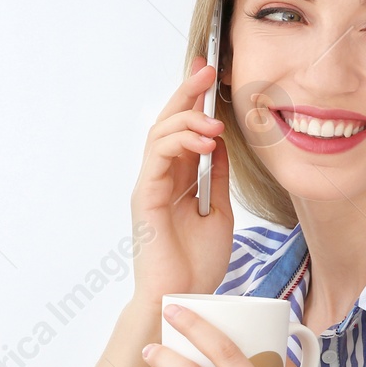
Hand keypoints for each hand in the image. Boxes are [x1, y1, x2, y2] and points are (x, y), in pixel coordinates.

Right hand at [127, 55, 234, 309]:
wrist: (183, 298)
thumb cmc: (197, 266)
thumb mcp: (218, 213)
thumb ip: (215, 179)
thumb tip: (220, 145)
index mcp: (176, 181)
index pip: (182, 130)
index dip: (194, 100)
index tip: (209, 73)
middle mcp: (159, 179)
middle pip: (168, 123)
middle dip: (187, 92)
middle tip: (207, 68)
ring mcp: (150, 186)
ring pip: (161, 134)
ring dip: (189, 118)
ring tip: (216, 120)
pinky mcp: (145, 197)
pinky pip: (158, 157)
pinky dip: (181, 142)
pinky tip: (205, 140)